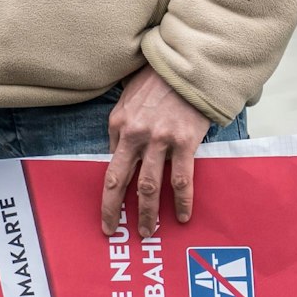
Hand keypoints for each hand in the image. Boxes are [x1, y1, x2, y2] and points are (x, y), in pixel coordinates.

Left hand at [101, 66, 212, 238]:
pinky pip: (181, 180)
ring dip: (147, 214)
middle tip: (112, 230)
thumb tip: (117, 152)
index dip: (107, 192)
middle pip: (120, 181)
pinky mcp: (184, 142)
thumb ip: (122, 126)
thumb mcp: (129, 98)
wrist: (189, 65)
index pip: (110, 165)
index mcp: (118, 123)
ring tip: (147, 231)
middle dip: (114, 210)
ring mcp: (160, 139)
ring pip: (149, 187)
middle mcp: (135, 134)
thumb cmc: (158, 80)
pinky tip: (182, 216)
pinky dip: (182, 202)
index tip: (107, 210)